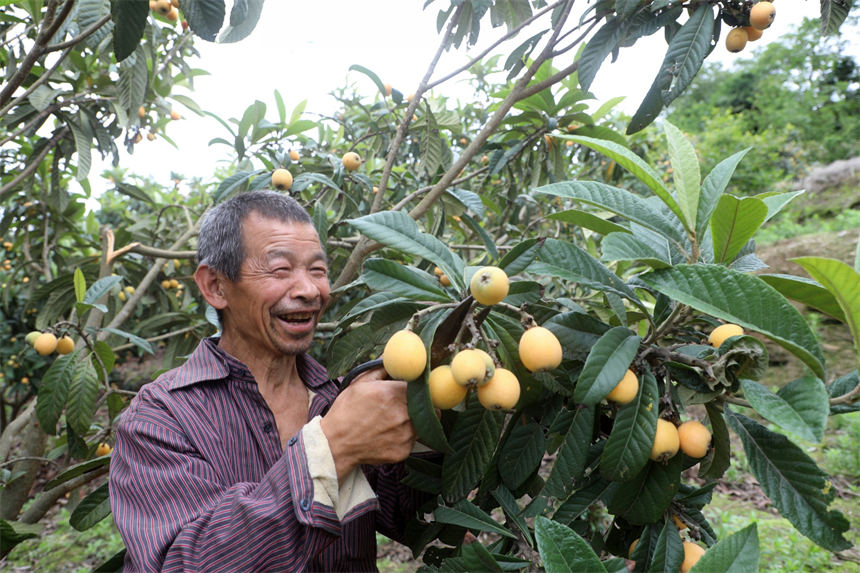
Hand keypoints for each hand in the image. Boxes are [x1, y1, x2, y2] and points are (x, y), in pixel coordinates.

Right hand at [321, 367, 416, 482]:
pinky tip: (389, 434)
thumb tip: (391, 356)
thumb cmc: (346, 411)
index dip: (420, 387)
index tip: (418, 388)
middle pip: (428, 405)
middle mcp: (403, 414)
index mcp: (393, 393)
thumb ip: (379, 369)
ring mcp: (405, 434)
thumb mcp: (359, 383)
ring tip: (397, 420)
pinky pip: (413, 440)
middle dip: (422, 403)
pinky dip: (406, 437)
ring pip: (423, 423)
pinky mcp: (404, 451)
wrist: (335, 444)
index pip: (421, 385)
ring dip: (415, 420)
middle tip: (411, 404)